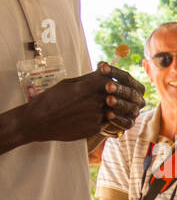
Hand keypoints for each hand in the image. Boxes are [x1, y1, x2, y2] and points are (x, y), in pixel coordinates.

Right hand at [24, 63, 144, 142]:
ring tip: (106, 104)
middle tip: (114, 92)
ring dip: (112, 106)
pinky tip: (97, 115)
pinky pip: (107, 121)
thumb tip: (102, 71)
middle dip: (115, 93)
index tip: (110, 78)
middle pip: (114, 94)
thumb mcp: (67, 84)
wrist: (39, 122)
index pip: (108, 80)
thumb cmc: (50, 100)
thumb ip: (87, 79)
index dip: (110, 79)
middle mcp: (93, 102)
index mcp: (85, 88)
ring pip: (113, 109)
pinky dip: (106, 118)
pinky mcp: (95, 128)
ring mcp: (96, 116)